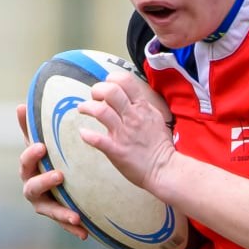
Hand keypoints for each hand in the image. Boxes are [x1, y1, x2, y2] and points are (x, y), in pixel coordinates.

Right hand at [15, 103, 85, 238]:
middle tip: (59, 175)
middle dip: (45, 182)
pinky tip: (84, 234)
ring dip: (61, 212)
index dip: (31, 154)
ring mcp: (44, 204)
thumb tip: (22, 104)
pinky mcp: (57, 217)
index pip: (26, 160)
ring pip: (49, 210)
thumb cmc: (48, 158)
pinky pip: (64, 224)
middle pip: (33, 187)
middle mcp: (32, 188)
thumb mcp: (43, 142)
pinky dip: (73, 229)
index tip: (42, 146)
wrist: (58, 181)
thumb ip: (31, 127)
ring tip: (74, 216)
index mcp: (29, 168)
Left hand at [75, 71, 176, 192]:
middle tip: (93, 97)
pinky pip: (97, 139)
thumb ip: (141, 107)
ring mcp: (123, 133)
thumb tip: (129, 98)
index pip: (125, 81)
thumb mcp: (155, 118)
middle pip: (111, 91)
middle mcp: (132, 117)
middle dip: (97, 90)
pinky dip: (87, 135)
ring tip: (83, 109)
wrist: (165, 169)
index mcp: (142, 108)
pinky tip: (83, 133)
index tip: (107, 87)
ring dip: (87, 107)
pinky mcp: (116, 150)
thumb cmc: (160, 146)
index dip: (111, 80)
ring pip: (100, 111)